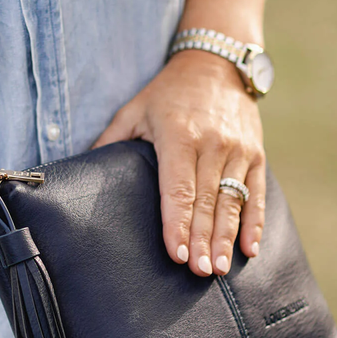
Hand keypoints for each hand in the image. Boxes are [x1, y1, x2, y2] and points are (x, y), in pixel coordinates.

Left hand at [93, 50, 264, 275]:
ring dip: (226, 237)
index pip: (177, 187)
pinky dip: (254, 223)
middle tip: (198, 272)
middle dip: (201, 239)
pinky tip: (248, 250)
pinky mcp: (256, 154)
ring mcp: (238, 149)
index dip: (176, 222)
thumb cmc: (167, 93)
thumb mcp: (133, 109)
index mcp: (179, 134)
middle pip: (207, 200)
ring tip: (218, 268)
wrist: (216, 65)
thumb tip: (79, 173)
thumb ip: (110, 141)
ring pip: (233, 201)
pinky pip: (256, 194)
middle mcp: (212, 143)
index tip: (175, 253)